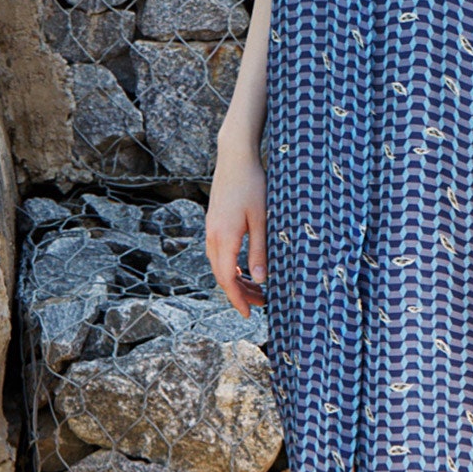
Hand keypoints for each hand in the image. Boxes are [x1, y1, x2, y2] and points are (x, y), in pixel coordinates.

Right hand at [205, 140, 267, 316]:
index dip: (237, 299)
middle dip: (239, 293)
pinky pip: (218, 253)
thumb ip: (259, 250)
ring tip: (256, 288)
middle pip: (221, 275)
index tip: (249, 314)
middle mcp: (212, 236)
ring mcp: (211, 228)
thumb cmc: (252, 184)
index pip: (227, 279)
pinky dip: (230, 266)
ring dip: (235, 279)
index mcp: (223, 238)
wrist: (235, 157)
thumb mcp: (261, 219)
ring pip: (219, 265)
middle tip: (261, 303)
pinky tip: (243, 267)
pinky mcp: (214, 222)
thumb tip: (261, 280)